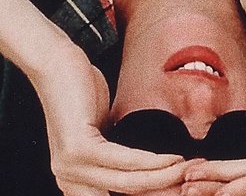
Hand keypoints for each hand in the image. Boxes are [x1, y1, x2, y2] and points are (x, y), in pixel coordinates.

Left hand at [31, 43, 194, 195]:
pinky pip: (124, 160)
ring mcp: (71, 167)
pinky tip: (171, 158)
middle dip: (163, 192)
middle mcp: (69, 180)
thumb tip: (146, 166)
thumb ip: (116, 154)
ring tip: (188, 170)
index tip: (180, 189)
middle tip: (191, 184)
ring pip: (128, 183)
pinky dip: (152, 161)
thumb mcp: (100, 132)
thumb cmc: (79, 93)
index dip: (153, 194)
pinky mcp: (80, 149)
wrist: (55, 64)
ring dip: (165, 177)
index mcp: (74, 181)